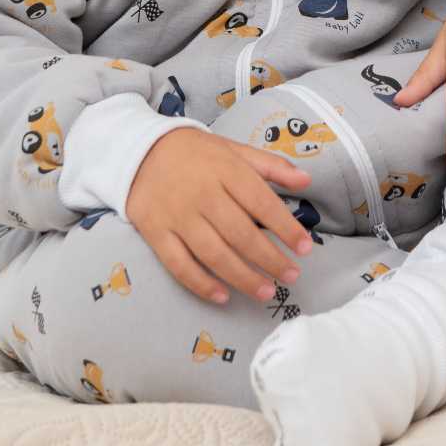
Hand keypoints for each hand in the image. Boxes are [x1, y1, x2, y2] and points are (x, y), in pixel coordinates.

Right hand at [125, 127, 315, 305]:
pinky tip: (223, 296)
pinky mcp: (156, 233)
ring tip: (266, 292)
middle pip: (240, 233)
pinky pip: (179, 265)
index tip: (305, 248)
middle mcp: (202, 193)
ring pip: (213, 254)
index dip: (285, 227)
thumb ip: (271, 165)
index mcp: (225, 169)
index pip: (261, 201)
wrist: (139, 151)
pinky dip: (201, 284)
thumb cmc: (196, 153)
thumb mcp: (233, 149)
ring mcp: (178, 215)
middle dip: (269, 259)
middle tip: (291, 277)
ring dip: (243, 277)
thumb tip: (306, 181)